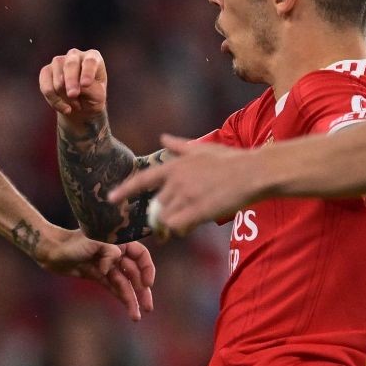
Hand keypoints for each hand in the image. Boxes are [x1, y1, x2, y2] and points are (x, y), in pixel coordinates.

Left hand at [32, 226, 156, 319]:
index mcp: (119, 242)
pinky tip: (129, 310)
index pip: (140, 255)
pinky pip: (113, 288)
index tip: (147, 283)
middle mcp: (116, 254)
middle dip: (142, 291)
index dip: (147, 269)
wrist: (51, 251)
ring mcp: (107, 266)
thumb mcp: (92, 241)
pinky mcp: (99, 276)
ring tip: (136, 317)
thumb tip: (111, 266)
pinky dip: (121, 298)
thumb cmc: (71, 242)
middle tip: (148, 307)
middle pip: (135, 274)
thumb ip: (108, 250)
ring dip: (132, 300)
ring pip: (125, 284)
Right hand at [38, 49, 109, 120]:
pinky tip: (64, 108)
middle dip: (71, 82)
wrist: (81, 105)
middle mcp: (74, 55)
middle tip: (73, 95)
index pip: (90, 61)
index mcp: (92, 57)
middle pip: (70, 65)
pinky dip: (54, 100)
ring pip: (57, 79)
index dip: (87, 72)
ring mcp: (58, 62)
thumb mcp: (98, 96)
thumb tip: (75, 87)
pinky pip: (46, 87)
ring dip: (65, 96)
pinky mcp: (46, 72)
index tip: (85, 84)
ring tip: (76, 105)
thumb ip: (90, 90)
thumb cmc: (93, 97)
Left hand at [110, 134, 263, 235]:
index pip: (142, 180)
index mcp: (174, 166)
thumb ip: (180, 146)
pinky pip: (177, 226)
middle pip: (158, 205)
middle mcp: (175, 181)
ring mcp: (185, 196)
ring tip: (191, 219)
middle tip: (180, 217)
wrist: (254, 173)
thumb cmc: (231, 161)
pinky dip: (181, 229)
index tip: (111, 198)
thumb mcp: (202, 149)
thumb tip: (163, 137)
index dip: (124, 191)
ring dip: (175, 223)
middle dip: (165, 214)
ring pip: (167, 218)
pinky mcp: (197, 210)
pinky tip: (192, 226)